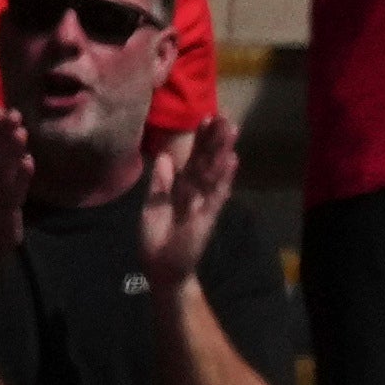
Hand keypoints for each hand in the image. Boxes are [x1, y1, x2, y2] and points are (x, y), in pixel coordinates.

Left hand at [128, 119, 234, 295]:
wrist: (162, 267)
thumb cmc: (158, 237)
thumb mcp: (153, 205)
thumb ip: (160, 183)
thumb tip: (166, 157)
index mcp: (182, 188)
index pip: (193, 159)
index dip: (200, 140)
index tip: (207, 118)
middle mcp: (196, 192)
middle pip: (207, 162)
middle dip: (216, 140)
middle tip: (226, 117)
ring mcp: (203, 204)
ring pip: (213, 174)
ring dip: (223, 151)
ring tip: (232, 131)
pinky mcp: (206, 218)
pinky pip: (215, 195)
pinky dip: (223, 179)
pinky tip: (232, 161)